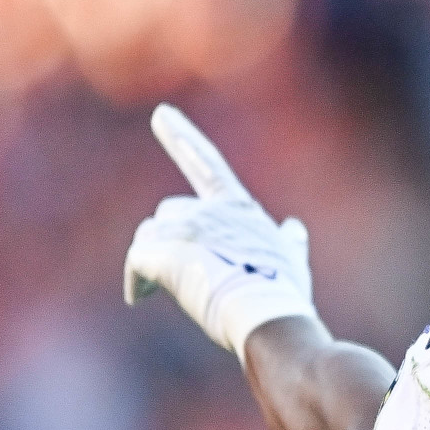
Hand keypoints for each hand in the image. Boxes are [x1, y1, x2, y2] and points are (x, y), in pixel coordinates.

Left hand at [122, 105, 316, 359]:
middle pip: (168, 213)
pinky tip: (141, 296)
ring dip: (153, 261)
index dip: (182, 136)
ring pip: (148, 237)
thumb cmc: (282, 293)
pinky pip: (134, 262)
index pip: (206, 163)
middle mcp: (206, 210)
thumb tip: (294, 228)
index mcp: (237, 208)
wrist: (267, 315)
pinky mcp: (160, 253)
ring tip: (167, 290)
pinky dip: (136, 280)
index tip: (160, 113)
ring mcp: (182, 229)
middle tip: (187, 277)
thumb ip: (290, 242)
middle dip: (171, 241)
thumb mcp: (293, 261)